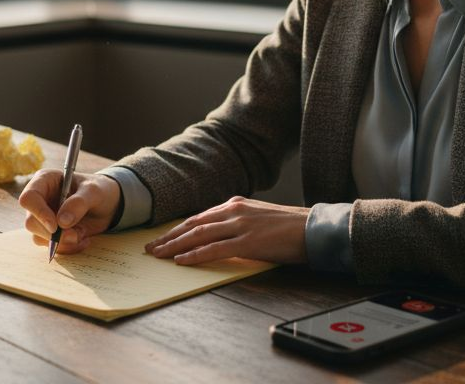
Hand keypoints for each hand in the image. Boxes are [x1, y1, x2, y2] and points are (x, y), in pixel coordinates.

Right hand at [19, 170, 119, 254]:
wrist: (107, 205)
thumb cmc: (99, 190)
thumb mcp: (94, 192)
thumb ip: (79, 203)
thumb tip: (62, 222)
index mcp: (45, 181)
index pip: (29, 198)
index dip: (39, 213)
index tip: (55, 226)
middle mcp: (40, 199)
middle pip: (31, 222)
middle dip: (54, 234)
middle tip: (75, 234)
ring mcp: (43, 217)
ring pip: (39, 237)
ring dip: (63, 241)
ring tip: (82, 233)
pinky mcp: (50, 232)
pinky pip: (51, 246)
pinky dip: (68, 247)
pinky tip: (83, 239)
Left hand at [145, 196, 309, 265]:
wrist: (313, 228)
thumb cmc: (290, 227)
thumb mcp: (259, 218)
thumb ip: (238, 223)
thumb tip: (220, 237)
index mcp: (236, 204)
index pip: (199, 217)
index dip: (179, 229)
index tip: (163, 237)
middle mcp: (234, 211)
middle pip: (193, 225)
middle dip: (169, 237)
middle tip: (151, 248)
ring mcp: (240, 226)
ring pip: (198, 235)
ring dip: (175, 246)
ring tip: (158, 255)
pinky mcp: (248, 242)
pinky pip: (214, 249)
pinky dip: (195, 255)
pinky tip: (181, 261)